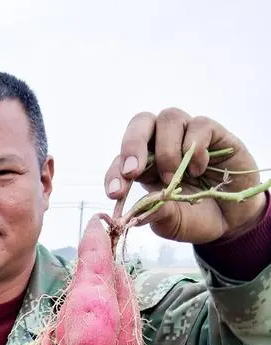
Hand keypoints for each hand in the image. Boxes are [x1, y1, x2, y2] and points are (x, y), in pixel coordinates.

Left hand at [104, 109, 265, 243]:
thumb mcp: (171, 224)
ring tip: (173, 177)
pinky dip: (195, 148)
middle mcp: (163, 145)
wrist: (232, 220)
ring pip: (169, 118)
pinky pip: (199, 125)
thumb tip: (135, 216)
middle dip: (132, 145)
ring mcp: (187, 136)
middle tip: (132, 172)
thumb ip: (155, 215)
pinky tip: (199, 170)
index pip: (121, 160)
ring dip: (167, 151)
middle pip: (141, 122)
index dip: (114, 173)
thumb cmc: (196, 218)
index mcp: (145, 167)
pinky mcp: (214, 133)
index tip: (115, 193)